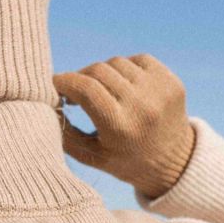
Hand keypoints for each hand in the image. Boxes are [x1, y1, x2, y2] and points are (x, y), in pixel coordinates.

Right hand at [53, 54, 195, 198]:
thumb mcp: (92, 156)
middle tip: (75, 91)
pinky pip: (137, 59)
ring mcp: (159, 90)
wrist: (176, 162)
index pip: (85, 88)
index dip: (64, 81)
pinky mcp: (171, 81)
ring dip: (102, 73)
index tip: (54, 85)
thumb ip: (66, 132)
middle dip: (80, 77)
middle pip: (98, 70)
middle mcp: (142, 105)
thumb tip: (47, 105)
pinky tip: (123, 86)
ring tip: (101, 90)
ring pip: (116, 62)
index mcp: (121, 126)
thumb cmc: (127, 161)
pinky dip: (125, 69)